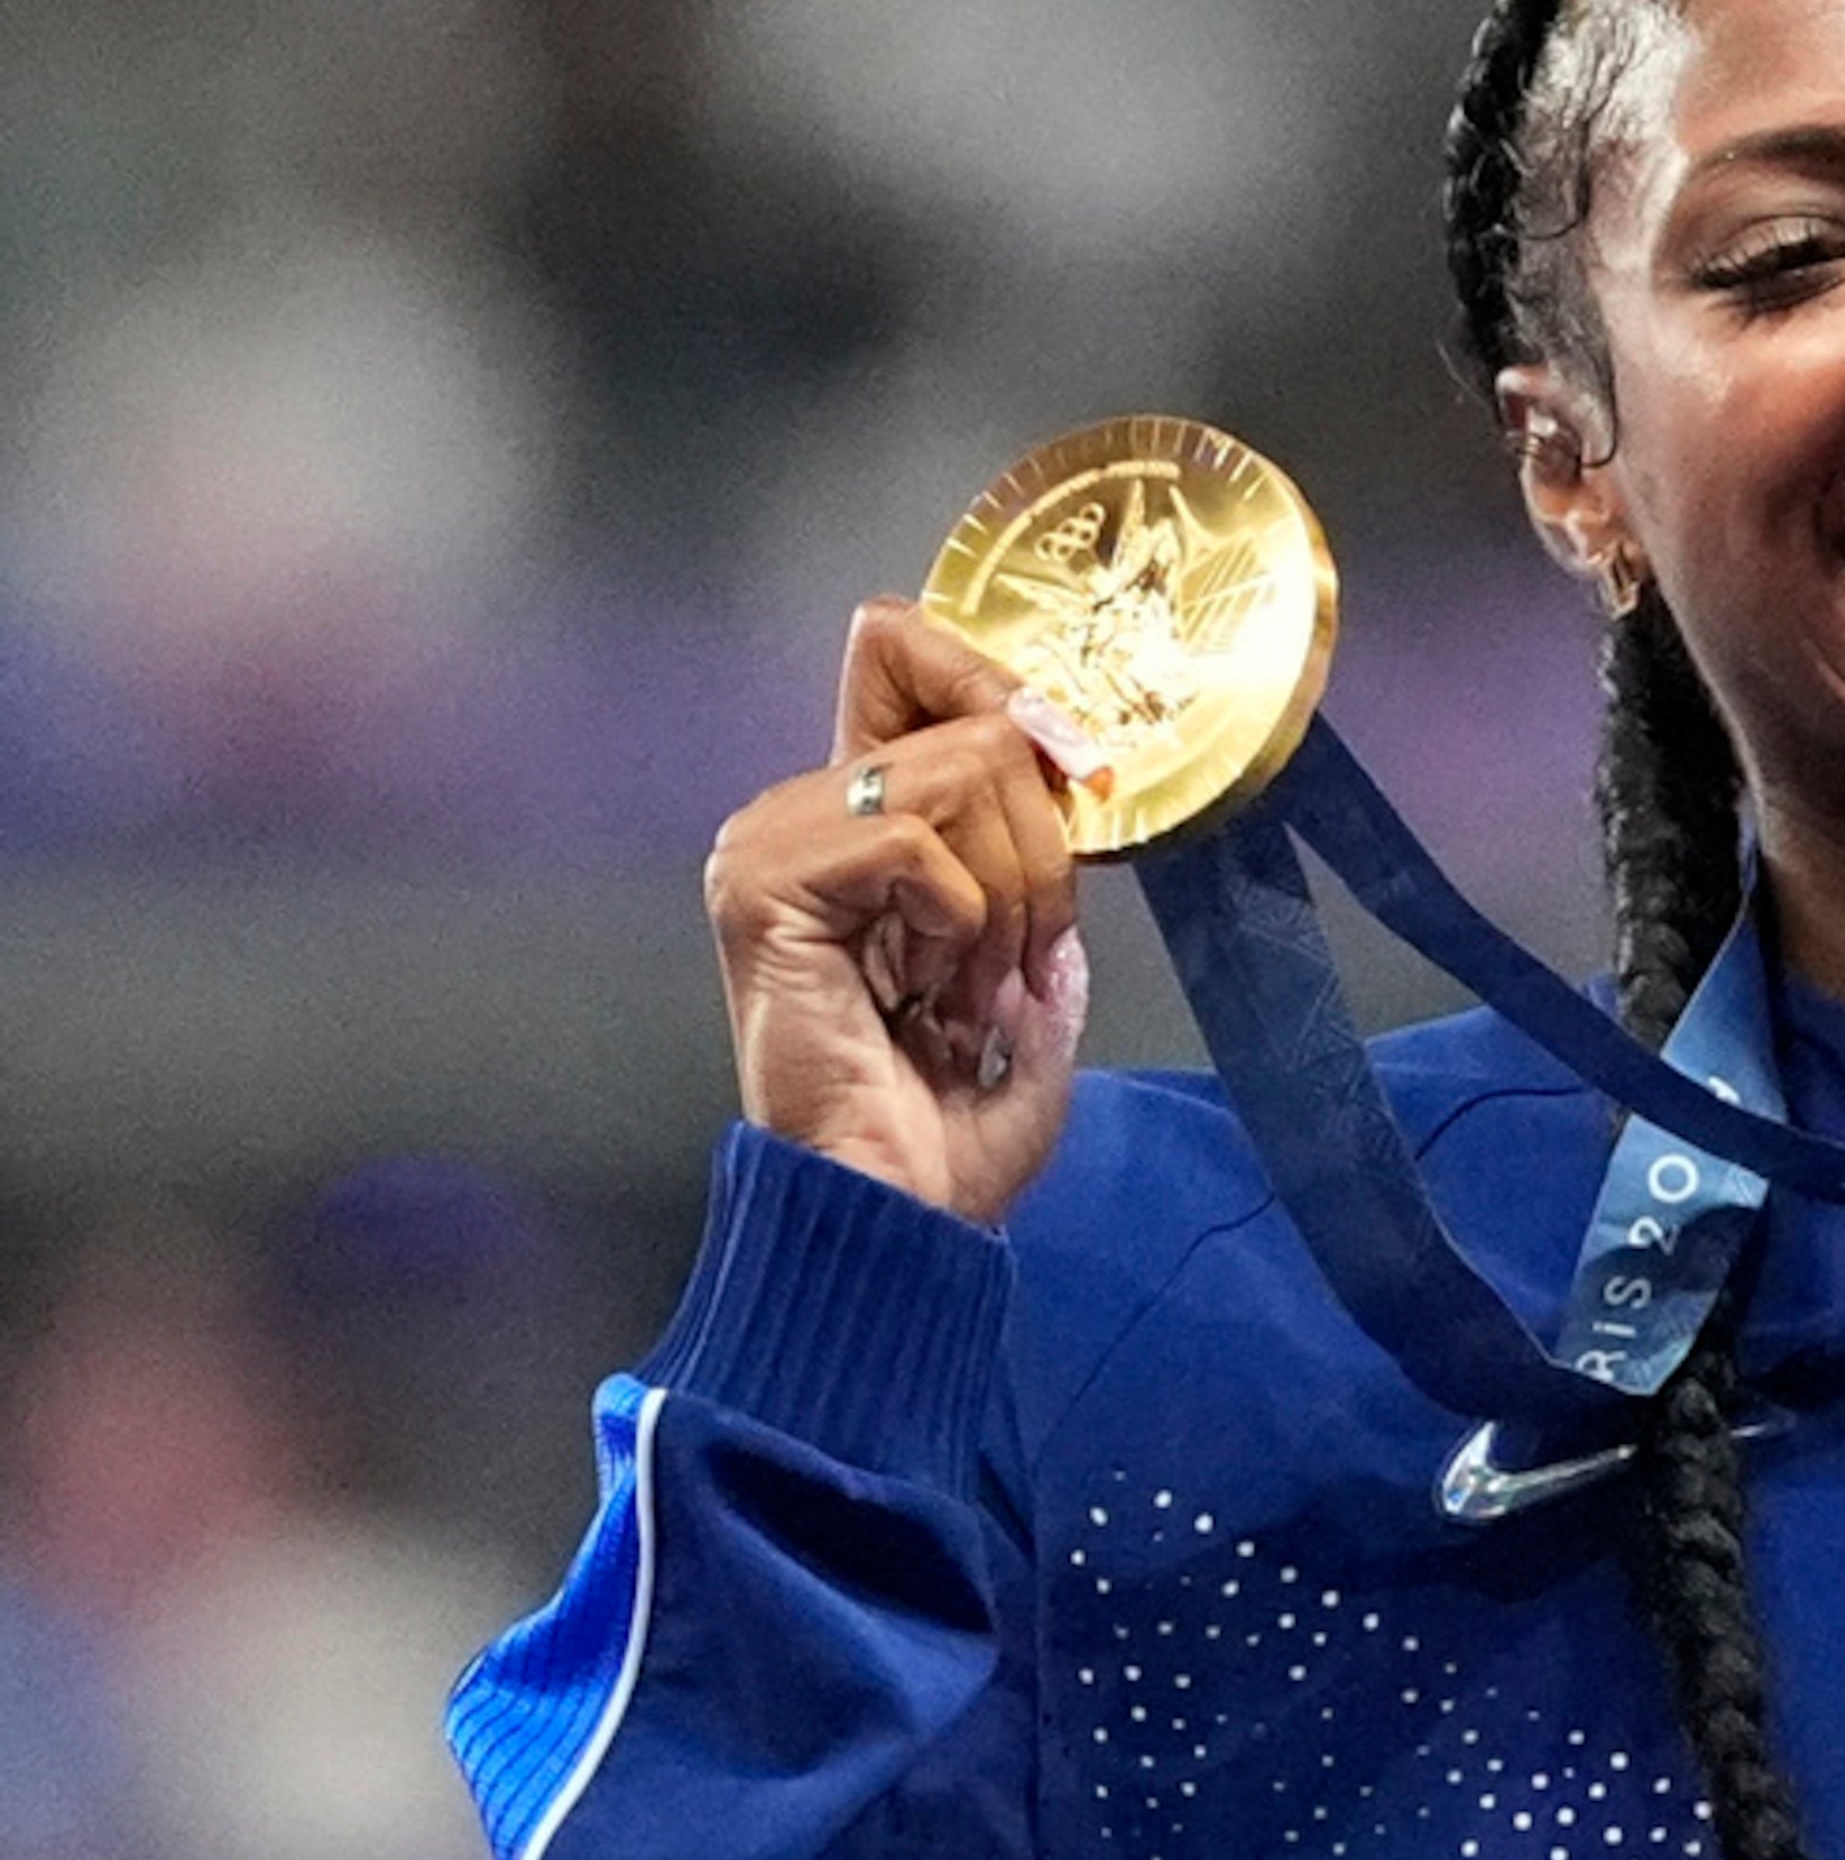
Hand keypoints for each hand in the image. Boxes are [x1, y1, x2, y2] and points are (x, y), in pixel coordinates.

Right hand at [703, 599, 1098, 1221]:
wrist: (904, 1211)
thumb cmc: (956, 1118)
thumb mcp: (1031, 957)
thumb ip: (1035, 850)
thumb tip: (1063, 755)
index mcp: (856, 818)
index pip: (900, 648)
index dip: (998, 683)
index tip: (1069, 769)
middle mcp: (798, 813)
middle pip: (976, 726)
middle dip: (1040, 853)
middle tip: (1012, 962)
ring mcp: (768, 843)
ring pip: (959, 774)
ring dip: (1007, 895)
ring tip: (967, 986)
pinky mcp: (760, 886)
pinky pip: (913, 841)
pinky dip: (958, 918)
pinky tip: (924, 986)